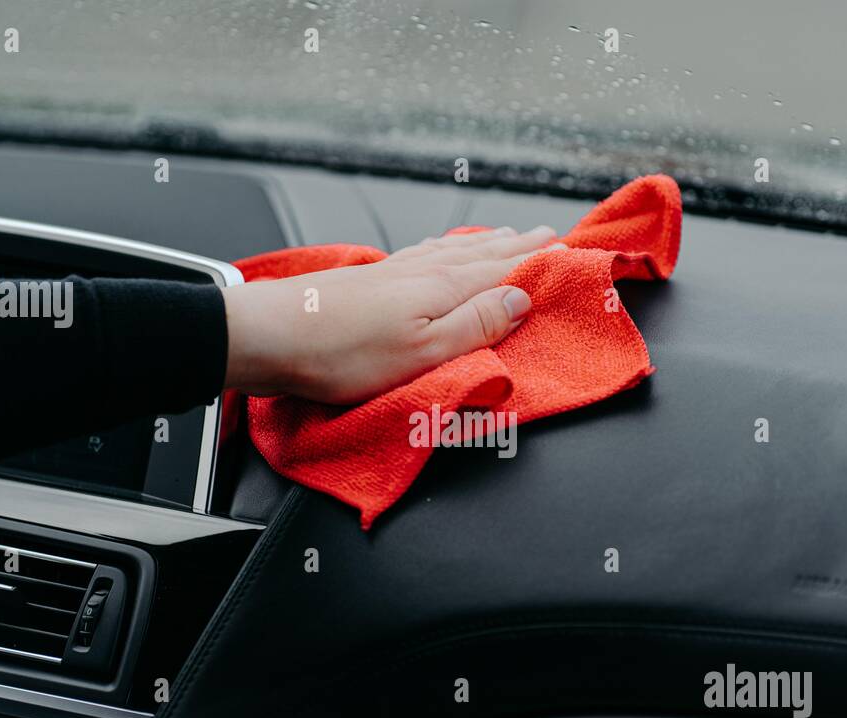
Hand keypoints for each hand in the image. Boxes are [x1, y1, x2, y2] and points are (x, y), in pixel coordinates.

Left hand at [222, 225, 559, 403]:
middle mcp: (424, 270)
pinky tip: (444, 248)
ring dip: (490, 243)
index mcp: (444, 288)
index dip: (543, 261)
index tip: (576, 251)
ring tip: (512, 235)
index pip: (508, 269)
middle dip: (523, 245)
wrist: (270, 335)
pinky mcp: (372, 278)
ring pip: (457, 250)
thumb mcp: (423, 352)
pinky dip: (450, 247)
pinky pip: (427, 253)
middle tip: (553, 234)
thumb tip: (523, 298)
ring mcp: (396, 271)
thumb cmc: (342, 354)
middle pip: (486, 254)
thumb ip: (475, 325)